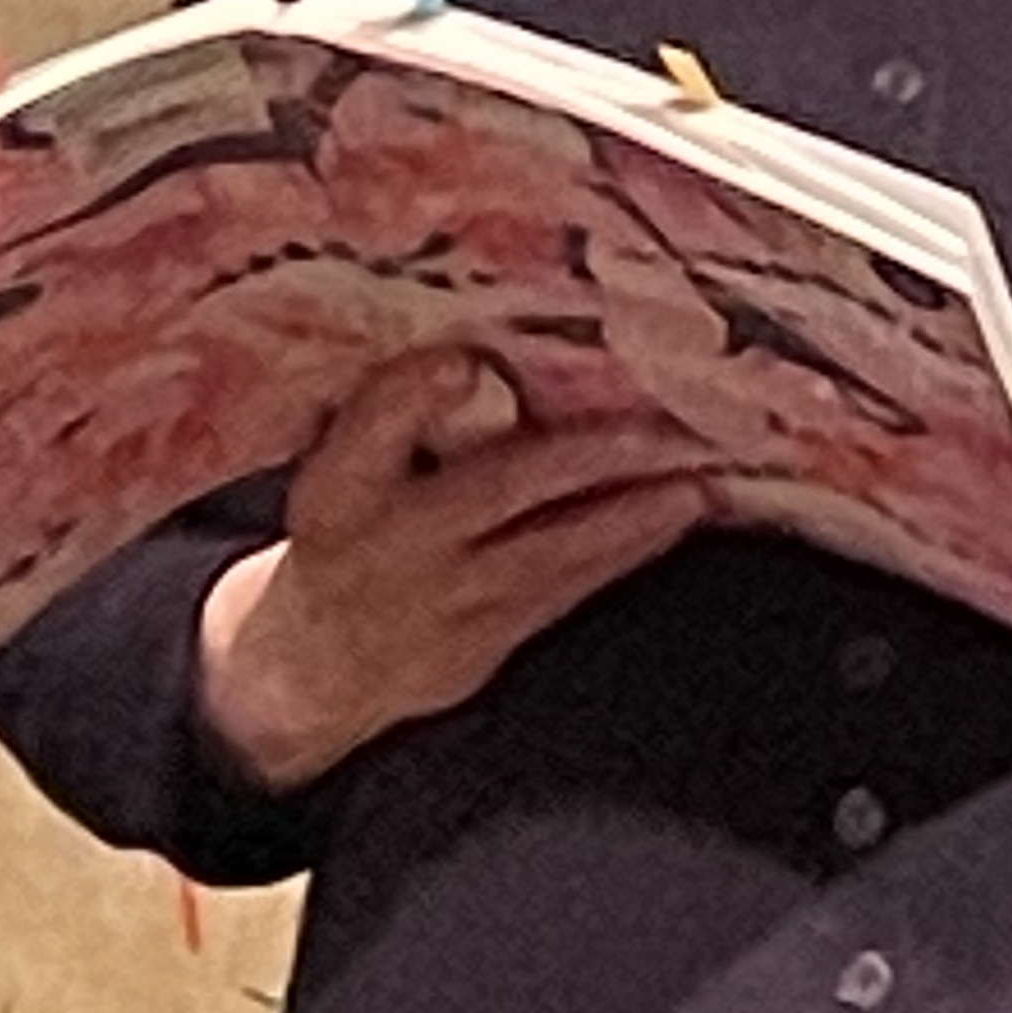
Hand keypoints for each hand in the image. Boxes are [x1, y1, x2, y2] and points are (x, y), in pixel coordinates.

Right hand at [195, 347, 712, 791]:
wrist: (315, 663)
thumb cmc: (346, 527)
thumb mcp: (341, 462)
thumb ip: (396, 407)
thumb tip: (473, 350)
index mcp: (340, 486)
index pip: (372, 428)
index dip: (412, 395)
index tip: (461, 359)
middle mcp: (393, 543)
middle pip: (496, 491)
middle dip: (587, 458)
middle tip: (663, 427)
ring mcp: (445, 601)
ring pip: (552, 552)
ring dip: (631, 515)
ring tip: (696, 479)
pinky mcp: (487, 644)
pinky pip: (567, 592)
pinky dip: (625, 551)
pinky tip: (674, 517)